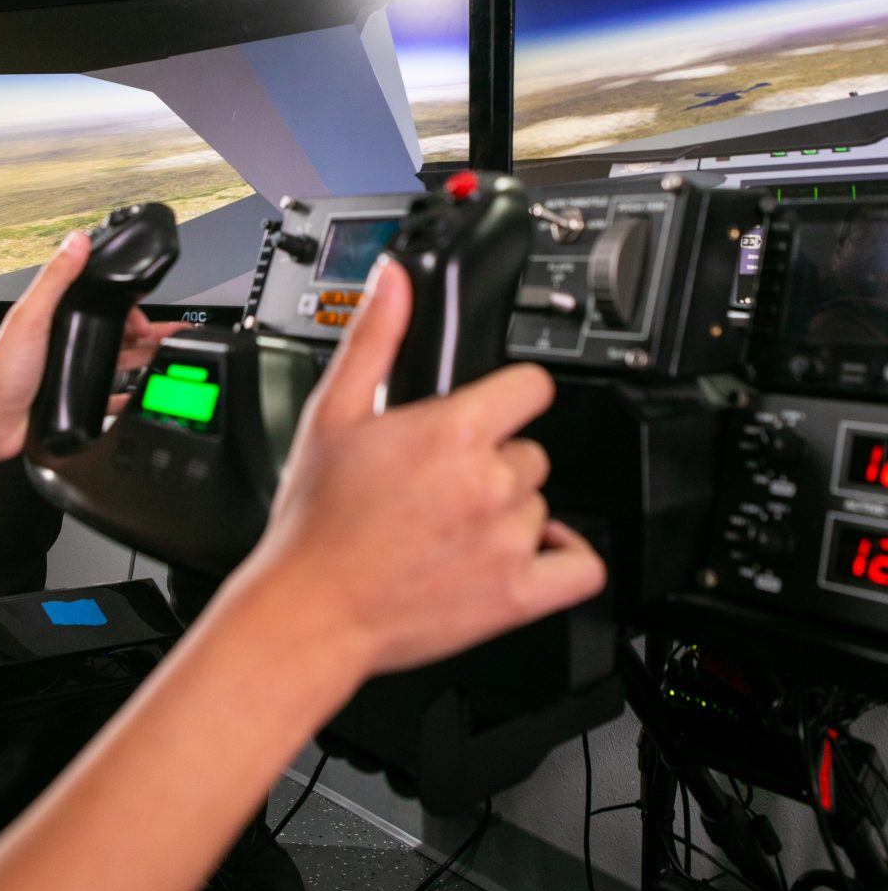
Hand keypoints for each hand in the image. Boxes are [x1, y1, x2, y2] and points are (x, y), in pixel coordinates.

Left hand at [0, 233, 178, 461]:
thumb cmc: (1, 373)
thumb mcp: (31, 317)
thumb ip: (55, 278)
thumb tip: (77, 241)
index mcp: (57, 316)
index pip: (102, 301)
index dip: (128, 303)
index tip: (146, 306)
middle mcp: (65, 341)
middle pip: (116, 331)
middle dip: (146, 332)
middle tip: (169, 337)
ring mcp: (71, 369)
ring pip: (119, 360)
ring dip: (144, 359)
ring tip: (166, 360)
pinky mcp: (74, 396)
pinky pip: (110, 394)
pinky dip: (129, 394)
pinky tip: (142, 395)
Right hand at [256, 256, 605, 678]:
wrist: (310, 610)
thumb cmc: (316, 521)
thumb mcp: (332, 413)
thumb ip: (374, 337)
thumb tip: (393, 279)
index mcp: (453, 432)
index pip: (531, 386)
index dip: (510, 393)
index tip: (491, 408)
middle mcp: (490, 483)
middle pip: (531, 449)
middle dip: (494, 458)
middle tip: (444, 480)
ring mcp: (508, 542)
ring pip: (541, 503)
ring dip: (511, 510)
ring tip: (457, 524)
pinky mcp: (517, 596)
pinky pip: (581, 569)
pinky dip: (565, 558)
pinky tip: (531, 551)